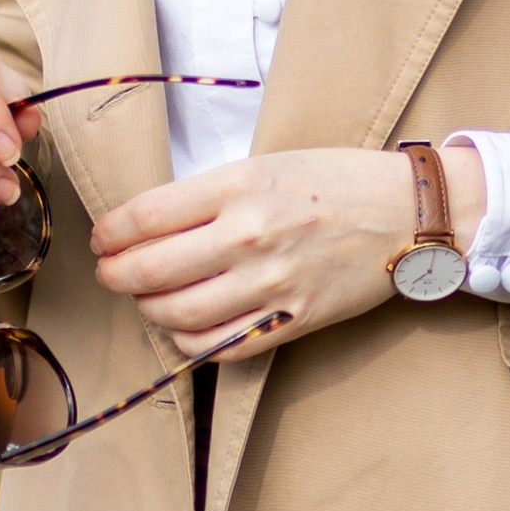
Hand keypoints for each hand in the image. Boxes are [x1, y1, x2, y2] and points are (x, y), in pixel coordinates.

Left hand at [89, 140, 487, 366]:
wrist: (407, 212)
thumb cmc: (335, 180)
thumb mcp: (266, 164)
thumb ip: (208, 194)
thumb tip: (144, 224)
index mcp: (240, 185)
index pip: (144, 216)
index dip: (109, 233)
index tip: (102, 239)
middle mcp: (251, 235)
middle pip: (149, 270)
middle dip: (115, 276)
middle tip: (111, 273)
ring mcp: (272, 283)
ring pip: (176, 314)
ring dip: (147, 310)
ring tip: (147, 299)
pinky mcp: (292, 320)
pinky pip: (219, 346)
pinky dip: (188, 341)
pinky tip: (185, 325)